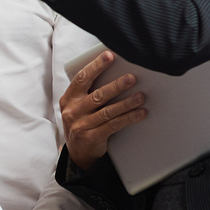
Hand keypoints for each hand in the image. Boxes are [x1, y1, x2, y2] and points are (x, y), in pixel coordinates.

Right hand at [60, 50, 146, 169]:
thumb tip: (117, 73)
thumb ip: (90, 92)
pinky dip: (128, 118)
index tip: (109, 55)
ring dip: (126, 103)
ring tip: (141, 96)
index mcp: (69, 99)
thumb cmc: (83, 123)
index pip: (82, 79)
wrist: (78, 153)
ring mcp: (80, 125)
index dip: (96, 66)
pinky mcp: (90, 137)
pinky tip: (140, 113)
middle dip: (116, 85)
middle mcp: (72, 111)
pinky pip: (113, 125)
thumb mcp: (79, 107)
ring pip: (107, 111)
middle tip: (132, 77)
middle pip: (97, 95)